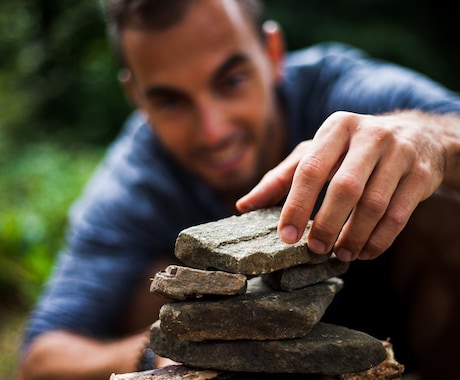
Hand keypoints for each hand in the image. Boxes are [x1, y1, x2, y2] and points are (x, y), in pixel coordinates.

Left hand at [237, 110, 449, 260]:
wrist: (416, 136)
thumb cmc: (351, 149)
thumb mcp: (316, 153)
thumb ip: (281, 178)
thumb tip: (243, 205)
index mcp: (336, 127)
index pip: (310, 169)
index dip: (296, 205)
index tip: (285, 237)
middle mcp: (369, 135)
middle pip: (345, 187)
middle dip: (326, 224)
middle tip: (314, 250)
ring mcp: (399, 153)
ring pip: (374, 204)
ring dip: (354, 236)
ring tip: (340, 254)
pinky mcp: (421, 173)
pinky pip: (399, 215)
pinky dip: (380, 240)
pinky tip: (365, 252)